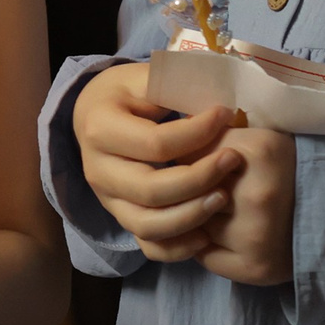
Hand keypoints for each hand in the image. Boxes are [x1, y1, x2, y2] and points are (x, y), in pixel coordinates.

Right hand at [70, 63, 242, 262]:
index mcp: (100, 129)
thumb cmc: (126, 94)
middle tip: (232, 160)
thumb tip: (215, 97)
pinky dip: (178, 247)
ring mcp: (106, 199)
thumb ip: (172, 84)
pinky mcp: (119, 217)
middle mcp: (97, 170)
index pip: (156, 144)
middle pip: (151, 190)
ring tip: (223, 196)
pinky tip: (207, 233)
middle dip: (200, 178)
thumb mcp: (142, 77)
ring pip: (148, 225)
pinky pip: (148, 245)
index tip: (225, 114)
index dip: (197, 133)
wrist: (92, 114)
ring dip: (191, 216)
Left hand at [194, 124, 294, 286]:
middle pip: (186, 191)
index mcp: (259, 152)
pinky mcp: (253, 267)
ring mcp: (255, 235)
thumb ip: (214, 134)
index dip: (188, 158)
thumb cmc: (287, 170)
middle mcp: (257, 194)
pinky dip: (206, 247)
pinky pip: (202, 255)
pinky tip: (228, 236)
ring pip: (191, 224)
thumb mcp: (258, 138)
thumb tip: (169, 134)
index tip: (200, 160)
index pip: (187, 154)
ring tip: (225, 212)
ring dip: (196, 218)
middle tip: (212, 189)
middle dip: (189, 189)